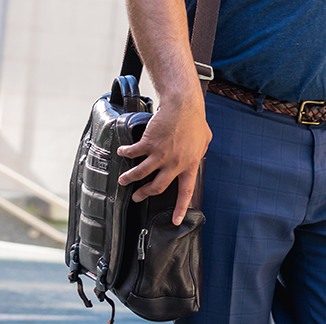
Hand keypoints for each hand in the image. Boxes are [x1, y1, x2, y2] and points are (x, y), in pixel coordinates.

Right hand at [116, 96, 210, 224]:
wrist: (183, 105)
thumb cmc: (194, 120)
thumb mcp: (204, 140)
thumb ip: (199, 152)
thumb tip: (198, 159)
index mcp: (190, 163)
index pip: (186, 191)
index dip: (181, 208)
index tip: (176, 221)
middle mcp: (175, 163)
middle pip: (157, 187)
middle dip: (144, 194)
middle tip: (137, 197)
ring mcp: (161, 155)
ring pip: (141, 174)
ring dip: (129, 178)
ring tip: (123, 180)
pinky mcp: (149, 144)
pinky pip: (133, 153)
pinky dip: (125, 153)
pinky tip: (122, 152)